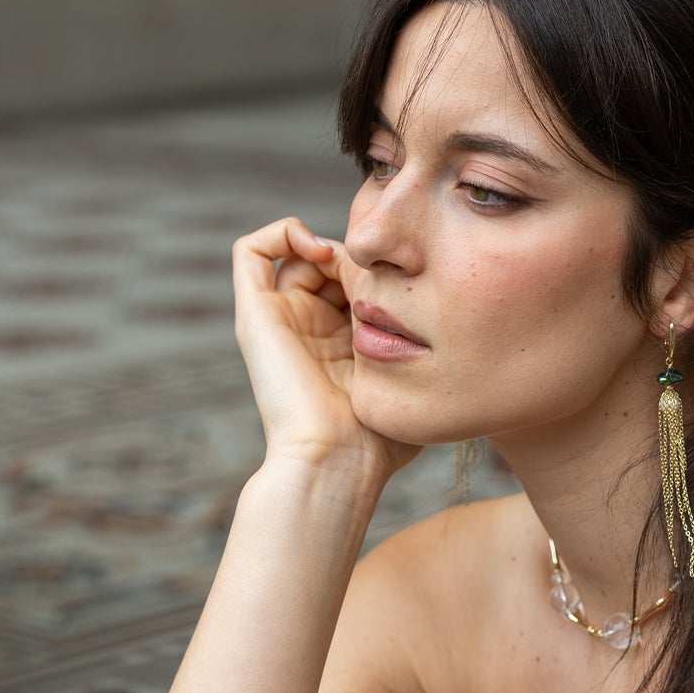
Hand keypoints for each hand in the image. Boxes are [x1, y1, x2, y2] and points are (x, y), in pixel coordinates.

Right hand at [232, 216, 421, 479]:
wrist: (335, 459)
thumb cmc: (377, 440)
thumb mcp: (408, 386)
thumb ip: (417, 357)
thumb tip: (442, 336)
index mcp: (338, 344)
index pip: (353, 283)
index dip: (378, 271)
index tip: (403, 283)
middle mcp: (304, 328)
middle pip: (324, 264)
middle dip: (354, 256)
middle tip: (374, 272)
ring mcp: (277, 320)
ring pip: (293, 254)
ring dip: (323, 244)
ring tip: (342, 260)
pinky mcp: (254, 314)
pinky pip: (252, 251)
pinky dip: (282, 233)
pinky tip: (317, 250)